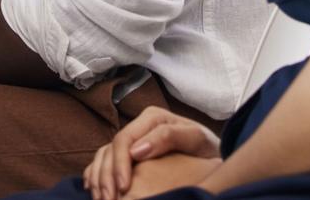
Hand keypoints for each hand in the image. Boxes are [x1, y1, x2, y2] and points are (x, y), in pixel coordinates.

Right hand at [83, 107, 221, 199]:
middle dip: (106, 176)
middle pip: (110, 149)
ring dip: (99, 179)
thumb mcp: (196, 139)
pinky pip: (104, 162)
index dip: (119, 164)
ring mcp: (133, 139)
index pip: (124, 139)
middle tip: (108, 199)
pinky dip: (95, 176)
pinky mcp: (129, 153)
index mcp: (152, 118)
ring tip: (101, 199)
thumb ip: (169, 137)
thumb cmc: (208, 148)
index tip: (124, 188)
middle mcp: (139, 126)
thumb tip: (137, 150)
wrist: (214, 155)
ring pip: (103, 155)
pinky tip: (95, 190)